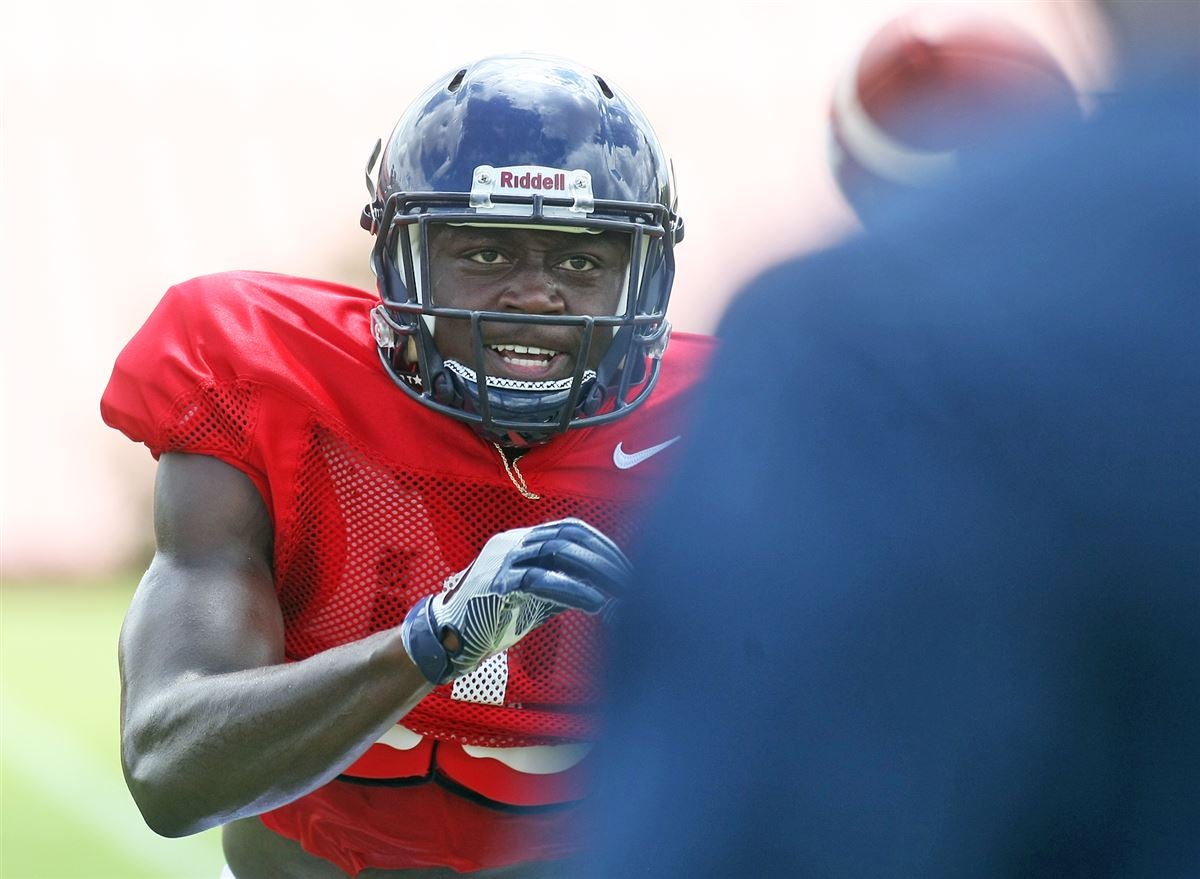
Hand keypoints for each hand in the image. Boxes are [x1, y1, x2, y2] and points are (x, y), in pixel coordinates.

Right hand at [401, 517, 630, 684]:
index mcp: (521, 540)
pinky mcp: (496, 583)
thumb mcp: (536, 597)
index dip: (602, 544)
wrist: (448, 640)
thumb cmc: (493, 619)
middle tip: (631, 581)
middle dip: (604, 558)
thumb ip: (565, 586)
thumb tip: (608, 588)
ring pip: (557, 552)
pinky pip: (540, 579)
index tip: (627, 566)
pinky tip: (595, 603)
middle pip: (568, 536)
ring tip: (618, 594)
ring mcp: (502, 559)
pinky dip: (572, 589)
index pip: (570, 528)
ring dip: (594, 573)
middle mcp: (512, 542)